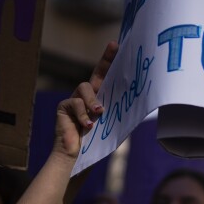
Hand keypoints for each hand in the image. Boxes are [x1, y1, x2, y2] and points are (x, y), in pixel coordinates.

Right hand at [55, 42, 117, 158]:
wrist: (76, 157)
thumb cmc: (95, 144)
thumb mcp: (112, 127)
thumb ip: (119, 115)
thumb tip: (139, 105)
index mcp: (99, 99)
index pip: (106, 77)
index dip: (111, 61)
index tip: (119, 45)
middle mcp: (86, 96)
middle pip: (95, 73)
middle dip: (105, 60)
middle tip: (114, 48)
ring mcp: (74, 99)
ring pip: (84, 88)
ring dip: (93, 100)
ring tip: (99, 113)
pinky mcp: (63, 106)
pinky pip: (74, 103)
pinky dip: (83, 114)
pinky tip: (88, 125)